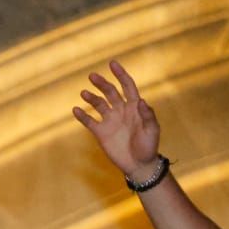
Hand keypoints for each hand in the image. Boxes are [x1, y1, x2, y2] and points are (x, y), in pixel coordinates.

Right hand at [73, 60, 161, 179]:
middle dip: (102, 83)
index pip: (127, 86)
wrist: (138, 164)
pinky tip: (76, 109)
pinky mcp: (101, 132)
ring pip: (98, 104)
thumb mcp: (152, 130)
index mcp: (134, 107)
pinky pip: (89, 121)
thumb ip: (147, 115)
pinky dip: (82, 115)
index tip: (112, 64)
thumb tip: (140, 101)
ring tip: (84, 93)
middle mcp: (121, 110)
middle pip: (110, 92)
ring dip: (91, 98)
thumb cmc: (148, 146)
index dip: (120, 74)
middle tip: (92, 76)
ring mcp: (110, 121)